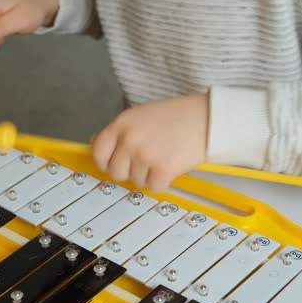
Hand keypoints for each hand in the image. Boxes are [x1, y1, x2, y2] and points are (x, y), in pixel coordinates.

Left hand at [91, 94, 208, 192]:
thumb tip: (95, 143)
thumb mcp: (141, 115)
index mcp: (122, 123)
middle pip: (116, 172)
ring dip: (149, 175)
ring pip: (136, 181)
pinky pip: (154, 187)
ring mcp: (145, 155)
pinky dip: (163, 181)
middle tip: (146, 161)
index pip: (98, 152)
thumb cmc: (177, 116)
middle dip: (129, 171)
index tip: (115, 163)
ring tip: (164, 156)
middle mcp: (130, 139)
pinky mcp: (162, 169)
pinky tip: (172, 165)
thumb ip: (119, 131)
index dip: (105, 162)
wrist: (207, 119)